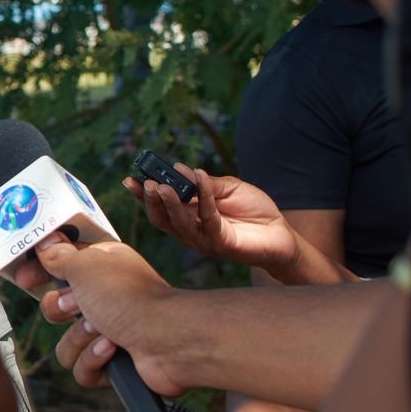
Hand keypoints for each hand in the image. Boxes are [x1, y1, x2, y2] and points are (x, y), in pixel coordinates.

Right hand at [32, 237, 185, 396]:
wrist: (168, 340)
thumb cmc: (131, 298)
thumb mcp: (86, 266)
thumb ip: (59, 255)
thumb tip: (47, 241)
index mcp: (99, 269)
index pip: (59, 267)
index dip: (40, 271)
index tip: (25, 277)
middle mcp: (104, 299)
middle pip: (56, 308)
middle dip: (61, 310)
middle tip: (77, 306)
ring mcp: (109, 331)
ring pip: (67, 342)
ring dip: (80, 338)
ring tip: (103, 331)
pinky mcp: (114, 363)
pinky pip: (82, 368)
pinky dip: (94, 360)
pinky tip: (113, 349)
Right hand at [123, 165, 299, 274]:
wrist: (281, 232)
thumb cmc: (254, 211)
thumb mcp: (229, 188)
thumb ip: (206, 182)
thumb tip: (180, 168)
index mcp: (188, 216)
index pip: (160, 206)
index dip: (143, 194)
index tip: (129, 179)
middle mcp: (191, 230)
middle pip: (161, 218)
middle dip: (150, 200)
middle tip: (144, 182)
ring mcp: (203, 239)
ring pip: (178, 223)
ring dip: (168, 203)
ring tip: (160, 185)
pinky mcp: (220, 243)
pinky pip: (208, 218)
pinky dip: (204, 196)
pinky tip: (200, 178)